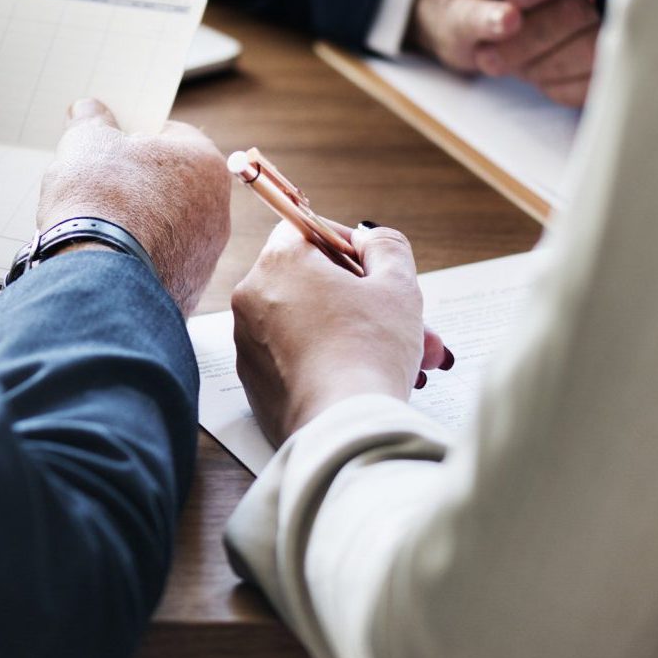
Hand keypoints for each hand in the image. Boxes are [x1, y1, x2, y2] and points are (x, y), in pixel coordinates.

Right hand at [37, 98, 230, 314]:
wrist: (98, 279)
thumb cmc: (99, 200)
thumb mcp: (86, 143)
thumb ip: (91, 121)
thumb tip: (88, 110)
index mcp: (205, 162)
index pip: (172, 135)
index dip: (136, 135)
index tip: (111, 144)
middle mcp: (218, 208)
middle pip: (173, 182)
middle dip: (139, 180)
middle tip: (102, 183)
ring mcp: (206, 254)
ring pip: (169, 225)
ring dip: (140, 221)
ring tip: (100, 222)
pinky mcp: (189, 289)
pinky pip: (162, 262)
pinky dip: (139, 257)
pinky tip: (109, 255)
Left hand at [231, 222, 447, 445]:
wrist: (342, 429)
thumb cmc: (370, 352)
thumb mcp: (397, 286)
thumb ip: (386, 247)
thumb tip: (369, 240)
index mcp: (280, 262)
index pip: (307, 228)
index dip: (348, 245)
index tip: (376, 268)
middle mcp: (253, 297)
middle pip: (313, 282)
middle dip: (366, 299)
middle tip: (408, 321)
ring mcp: (248, 343)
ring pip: (310, 323)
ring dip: (356, 332)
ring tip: (409, 358)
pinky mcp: (254, 383)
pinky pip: (296, 357)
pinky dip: (329, 360)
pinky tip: (370, 378)